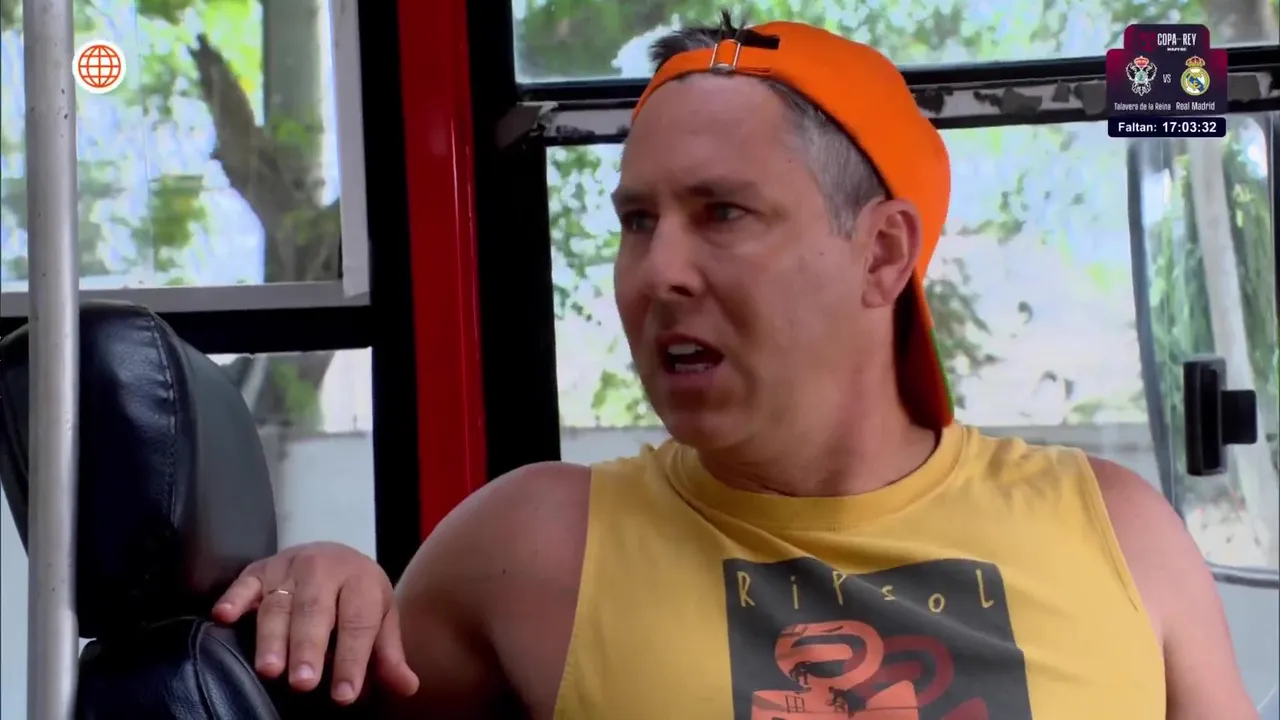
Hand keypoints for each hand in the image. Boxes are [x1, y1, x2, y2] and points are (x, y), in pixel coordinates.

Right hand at [212, 542, 420, 704]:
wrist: (335, 555)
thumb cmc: (357, 598)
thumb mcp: (380, 619)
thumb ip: (388, 655)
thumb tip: (408, 688)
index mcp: (361, 580)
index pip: (357, 623)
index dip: (352, 660)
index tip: (344, 695)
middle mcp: (324, 569)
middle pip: (315, 611)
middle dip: (308, 648)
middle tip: (303, 684)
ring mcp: (289, 566)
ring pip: (279, 603)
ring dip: (272, 637)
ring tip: (269, 670)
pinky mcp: (259, 568)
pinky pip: (245, 582)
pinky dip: (234, 598)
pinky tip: (223, 617)